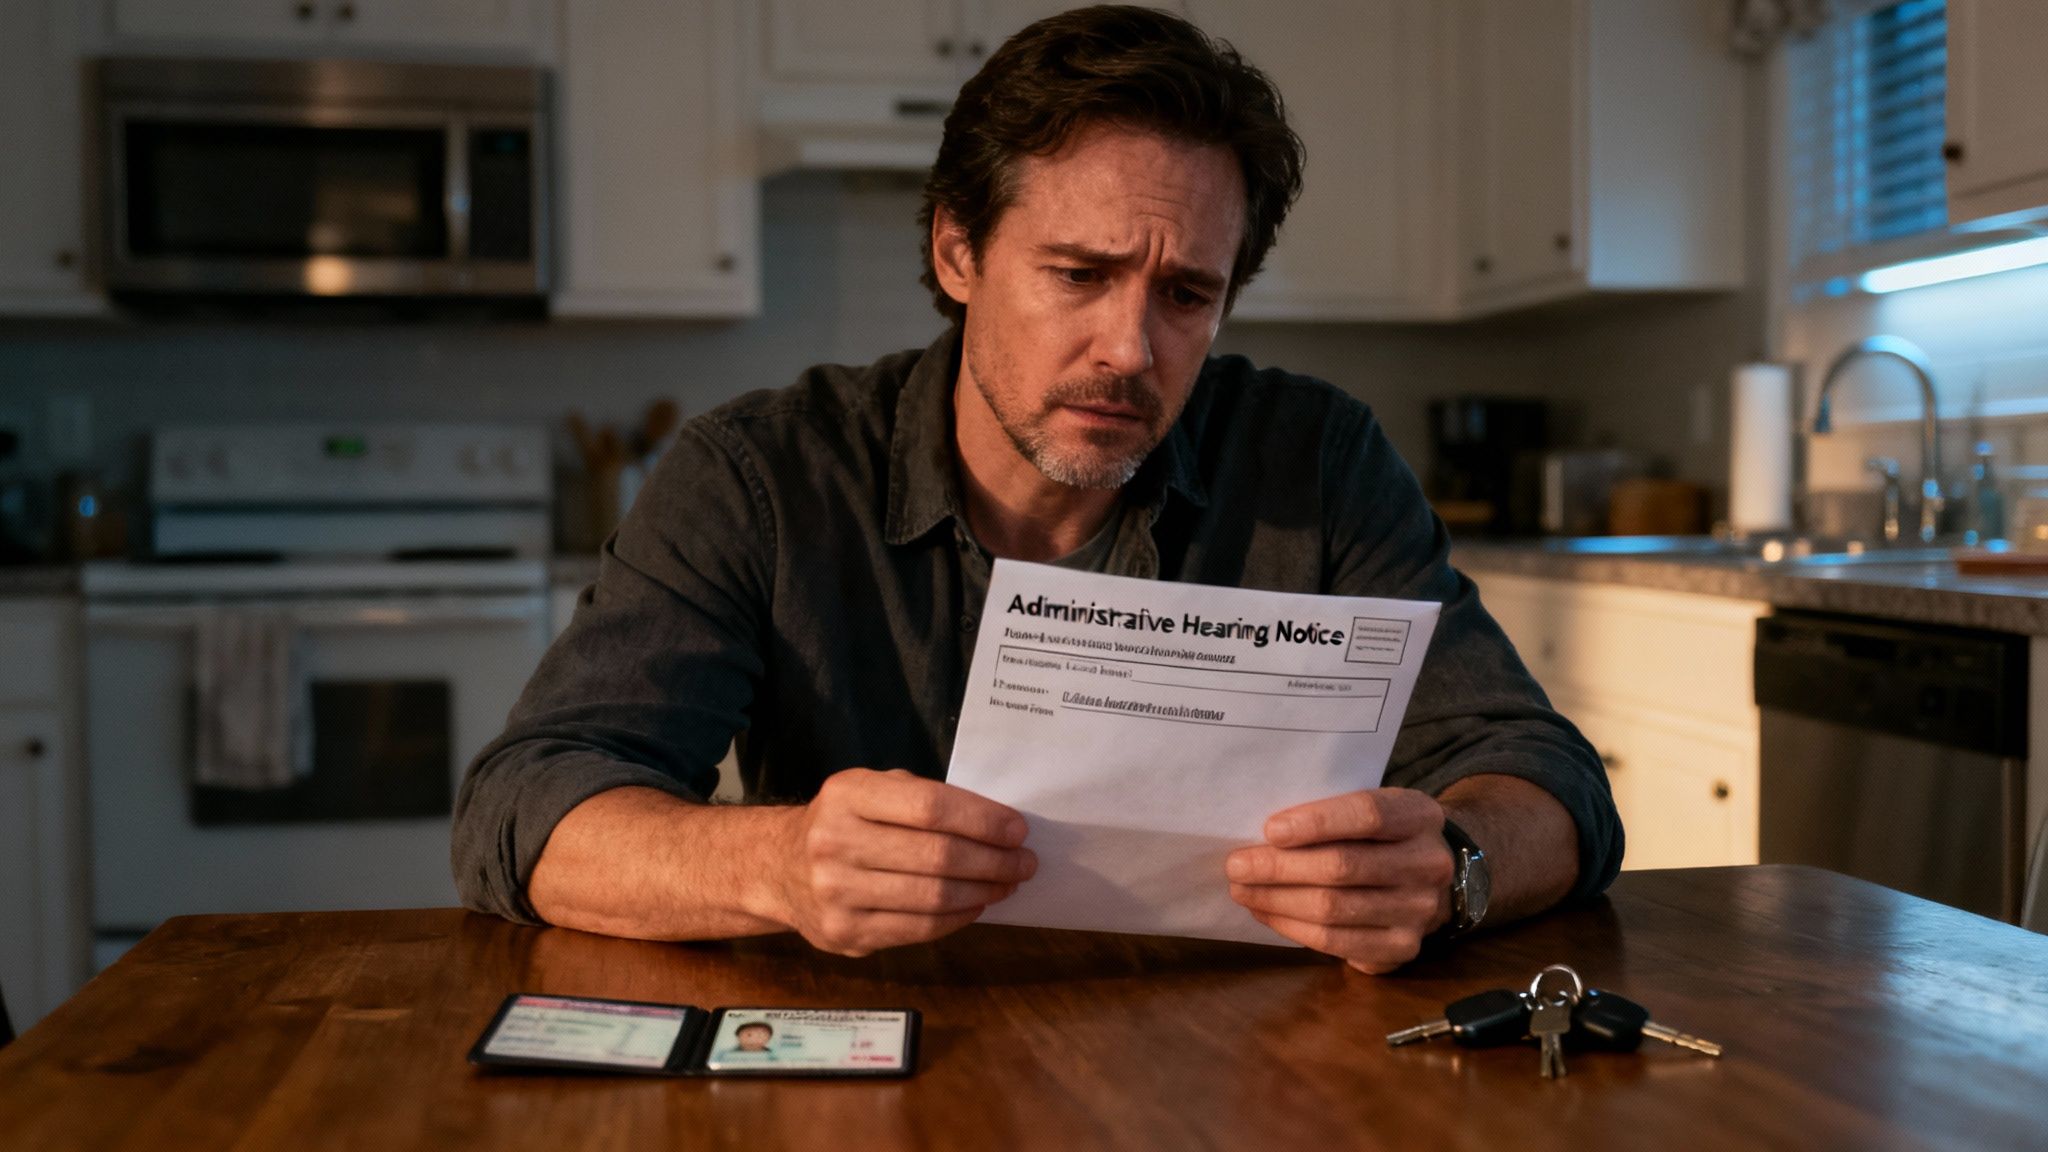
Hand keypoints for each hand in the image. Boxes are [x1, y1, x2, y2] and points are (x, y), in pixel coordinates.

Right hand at [773, 768, 1036, 956]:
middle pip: (936, 855)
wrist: (778, 868)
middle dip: (993, 860)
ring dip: (983, 891)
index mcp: (847, 795)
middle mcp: (835, 842)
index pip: (930, 807)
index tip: (1017, 829)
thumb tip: (996, 825)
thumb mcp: (871, 790)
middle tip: (1023, 861)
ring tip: (1007, 883)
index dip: (982, 820)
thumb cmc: (843, 822)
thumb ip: (922, 798)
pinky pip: (918, 929)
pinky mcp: (845, 933)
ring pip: (932, 897)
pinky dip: (958, 918)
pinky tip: (976, 904)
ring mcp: (837, 893)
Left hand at [1225, 788, 1453, 973]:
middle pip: (1343, 866)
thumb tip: (1264, 834)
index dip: (1317, 822)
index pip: (1368, 814)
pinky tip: (1265, 913)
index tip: (1270, 829)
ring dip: (1277, 900)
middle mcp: (1428, 864)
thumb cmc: (1382, 835)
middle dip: (1279, 867)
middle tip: (1236, 866)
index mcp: (1421, 816)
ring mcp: (1419, 911)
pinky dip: (1291, 927)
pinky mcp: (1402, 948)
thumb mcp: (1374, 808)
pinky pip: (1335, 942)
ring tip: (1242, 890)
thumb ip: (1333, 814)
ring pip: (1334, 909)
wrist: (1430, 878)